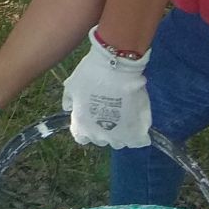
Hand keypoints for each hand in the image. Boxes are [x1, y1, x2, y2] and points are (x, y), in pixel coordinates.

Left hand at [60, 27, 152, 148]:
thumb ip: (69, 100)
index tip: (90, 117)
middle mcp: (99, 135)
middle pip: (101, 140)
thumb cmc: (91, 74)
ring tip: (123, 116)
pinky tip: (137, 123)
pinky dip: (138, 135)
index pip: (81, 138)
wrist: (116, 67)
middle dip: (102, 129)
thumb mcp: (72, 85)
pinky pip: (138, 141)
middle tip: (107, 112)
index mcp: (82, 126)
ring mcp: (119, 135)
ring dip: (120, 132)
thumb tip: (69, 108)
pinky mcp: (138, 131)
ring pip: (119, 141)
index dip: (85, 128)